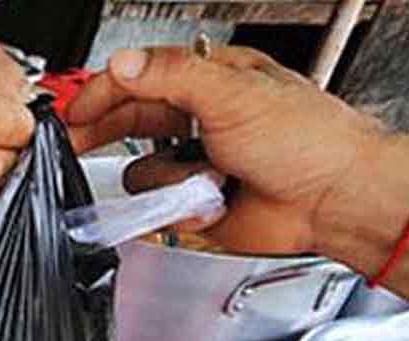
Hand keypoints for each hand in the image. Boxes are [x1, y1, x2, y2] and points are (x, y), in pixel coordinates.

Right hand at [65, 45, 387, 254]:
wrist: (334, 200)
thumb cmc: (308, 141)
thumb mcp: (234, 94)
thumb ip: (172, 76)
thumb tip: (124, 64)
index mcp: (213, 79)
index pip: (142, 75)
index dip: (105, 90)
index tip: (77, 108)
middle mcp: (202, 117)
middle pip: (131, 120)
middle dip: (102, 132)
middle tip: (73, 141)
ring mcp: (197, 161)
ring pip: (141, 171)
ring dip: (165, 179)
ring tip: (196, 178)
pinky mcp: (197, 201)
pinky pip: (159, 206)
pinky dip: (180, 208)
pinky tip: (209, 201)